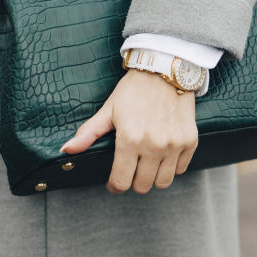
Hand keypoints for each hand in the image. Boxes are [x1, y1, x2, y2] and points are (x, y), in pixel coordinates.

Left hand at [60, 69, 198, 193]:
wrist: (164, 69)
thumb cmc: (134, 89)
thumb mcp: (108, 110)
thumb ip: (88, 133)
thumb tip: (66, 150)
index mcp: (129, 139)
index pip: (121, 182)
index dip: (114, 185)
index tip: (114, 182)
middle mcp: (153, 145)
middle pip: (142, 186)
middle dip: (133, 181)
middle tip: (131, 168)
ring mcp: (174, 144)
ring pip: (163, 182)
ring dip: (153, 177)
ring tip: (147, 163)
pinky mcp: (190, 140)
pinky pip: (181, 168)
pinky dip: (172, 166)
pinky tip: (163, 154)